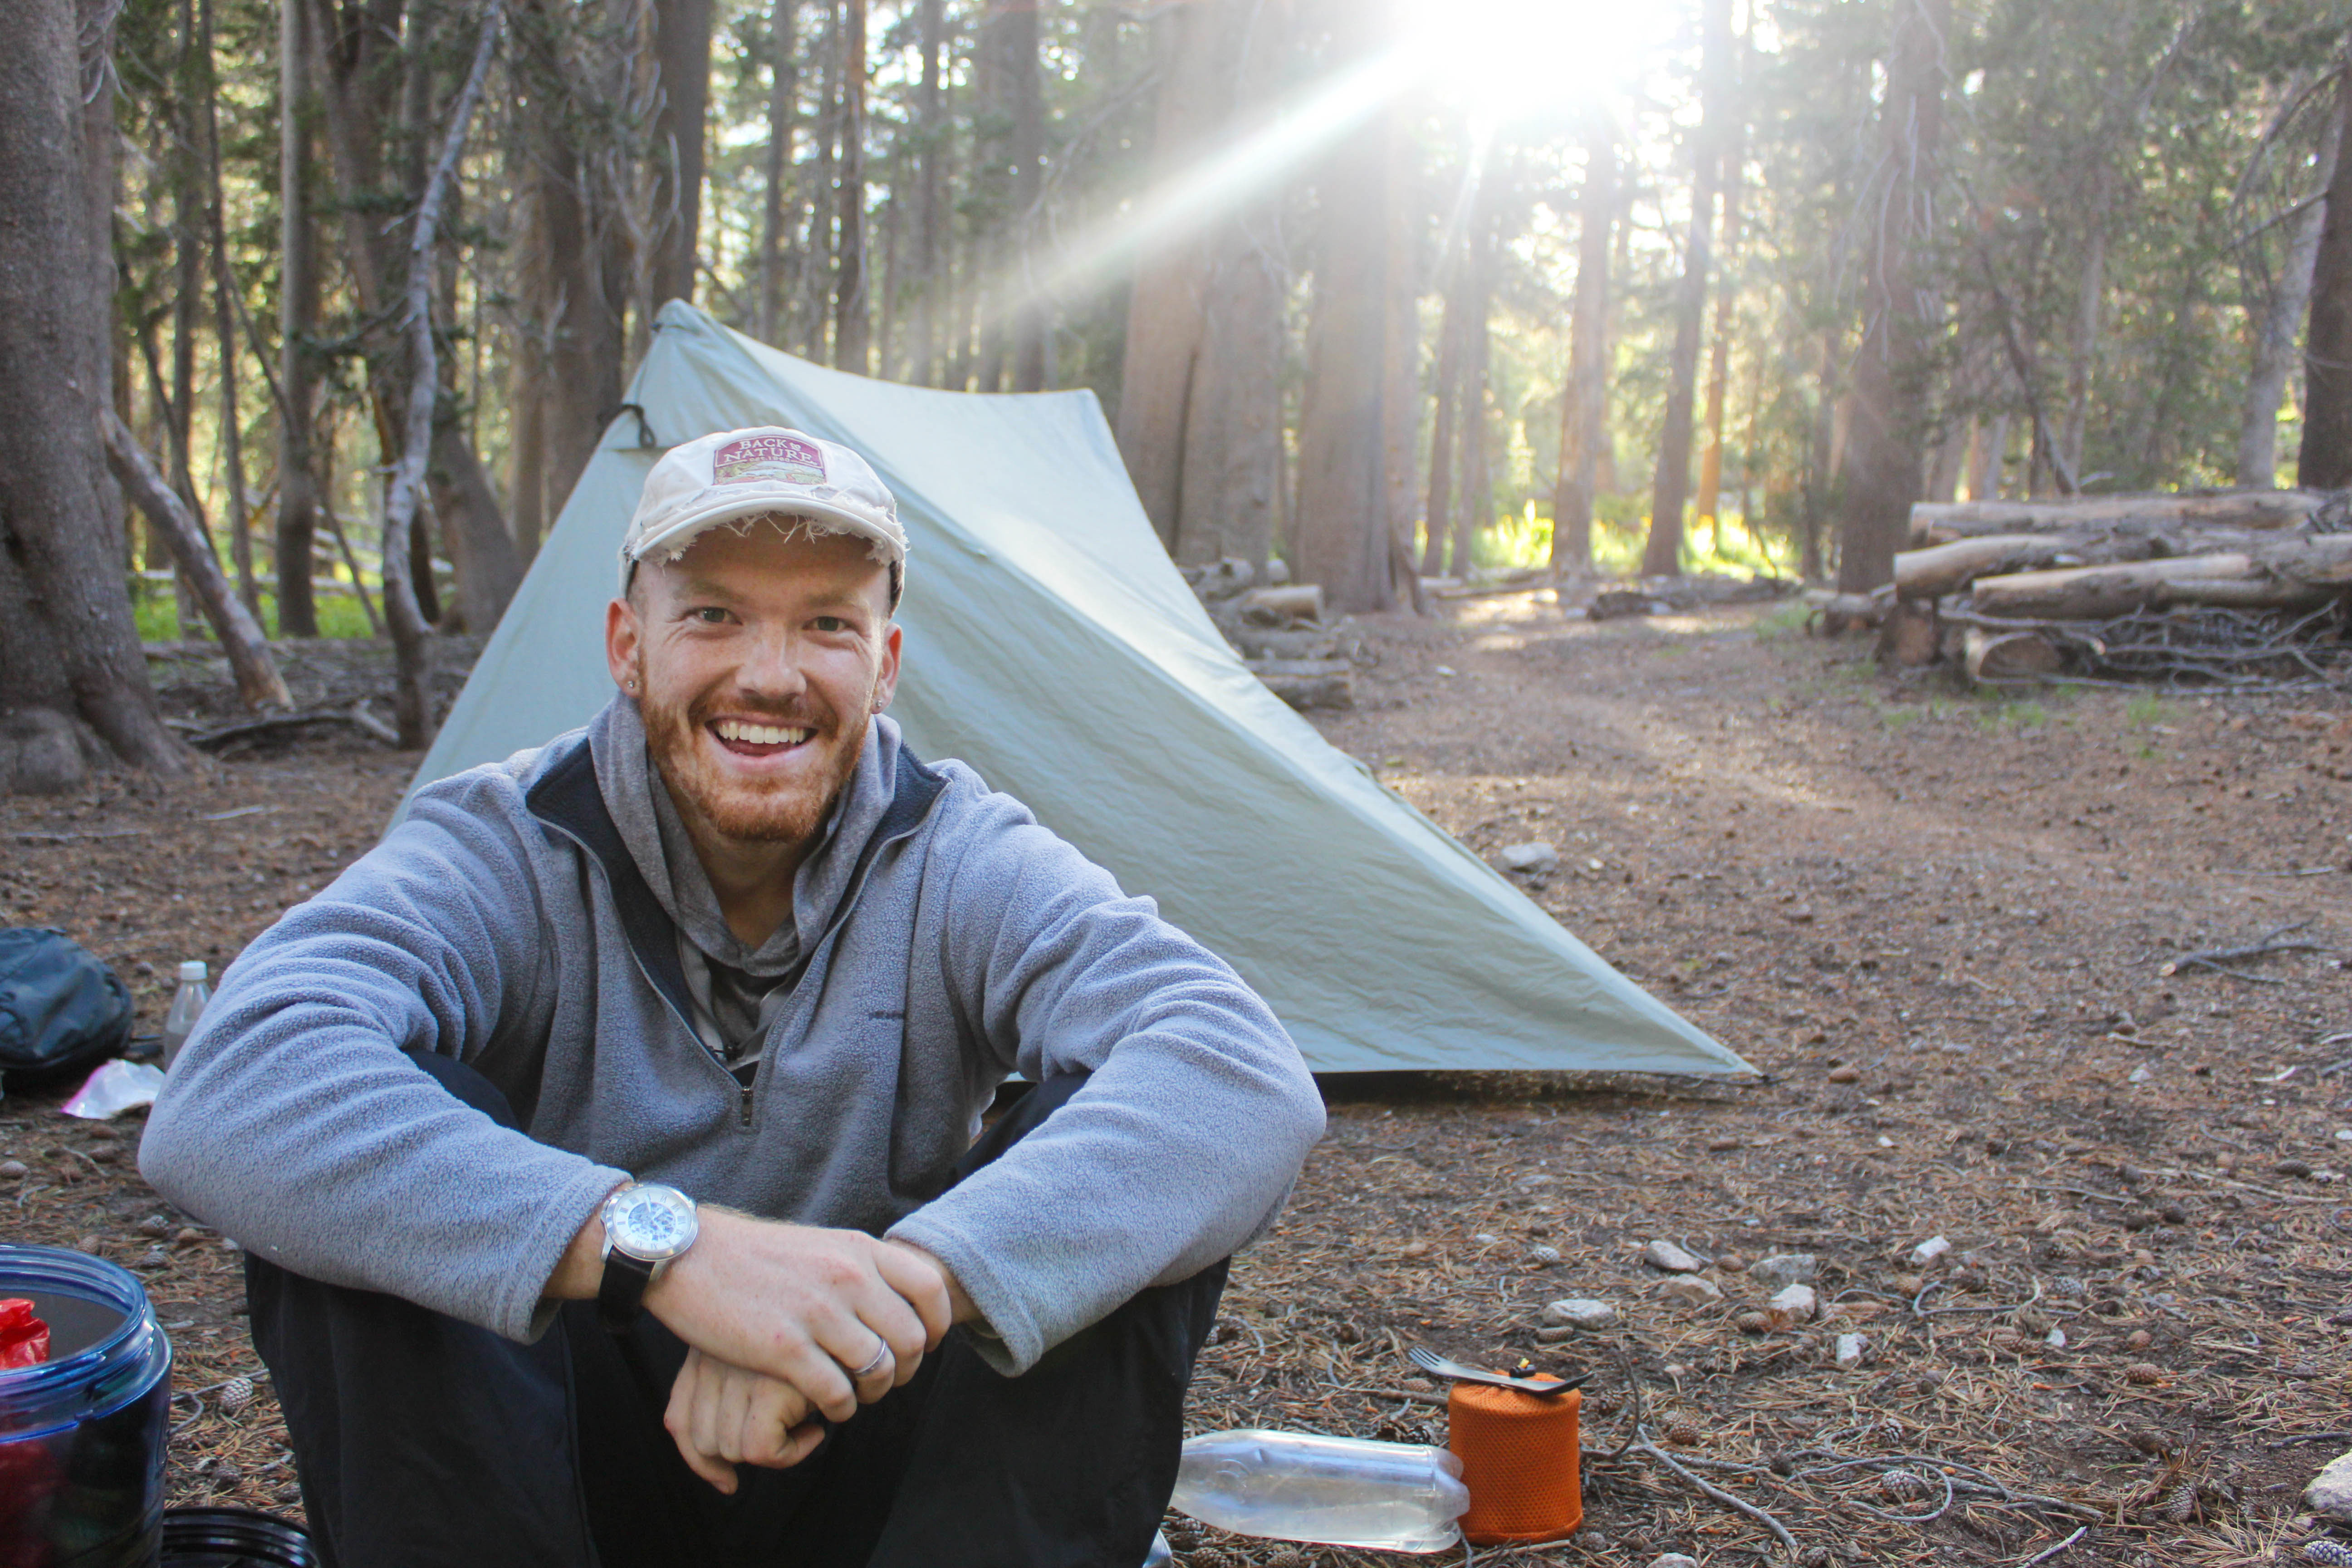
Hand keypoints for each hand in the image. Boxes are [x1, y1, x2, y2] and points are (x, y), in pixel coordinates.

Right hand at [645, 1209, 952, 1421]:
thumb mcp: (822, 1244)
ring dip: (874, 1393)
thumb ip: (860, 1267)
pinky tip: (828, 1409)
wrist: (689, 1255)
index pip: (930, 1288)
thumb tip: (897, 1297)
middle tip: (886, 1380)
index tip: (924, 1344)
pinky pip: (838, 1393)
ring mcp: (817, 1313)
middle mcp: (846, 1277)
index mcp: (858, 1249)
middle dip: (906, 1369)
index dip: (936, 1325)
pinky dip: (841, 1409)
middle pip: (912, 1339)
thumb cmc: (756, 1256)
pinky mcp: (784, 1349)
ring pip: (880, 1370)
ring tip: (857, 1396)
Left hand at [664, 1348, 825, 1492]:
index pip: (678, 1420)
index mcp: (708, 1348)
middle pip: (702, 1441)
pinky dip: (794, 1451)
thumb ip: (734, 1398)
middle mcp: (715, 1359)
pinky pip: (762, 1451)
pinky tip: (819, 1426)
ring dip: (773, 1451)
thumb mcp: (767, 1356)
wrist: (859, 1301)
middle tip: (784, 1433)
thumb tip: (724, 1483)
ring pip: (731, 1449)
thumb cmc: (817, 1332)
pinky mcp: (771, 1386)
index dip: (699, 1460)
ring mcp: (741, 1372)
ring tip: (806, 1424)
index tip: (727, 1478)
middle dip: (742, 1453)